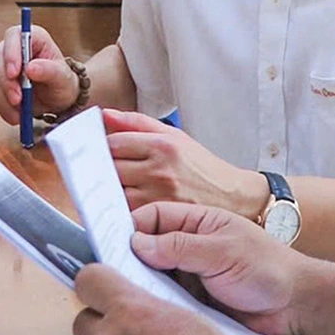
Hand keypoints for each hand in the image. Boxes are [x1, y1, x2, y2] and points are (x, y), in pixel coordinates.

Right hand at [0, 22, 80, 124]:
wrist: (56, 98)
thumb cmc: (62, 82)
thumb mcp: (63, 77)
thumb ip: (49, 71)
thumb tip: (31, 68)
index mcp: (33, 37)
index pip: (14, 36)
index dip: (11, 53)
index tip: (15, 73)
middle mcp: (14, 46)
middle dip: (6, 81)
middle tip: (17, 100)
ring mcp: (2, 63)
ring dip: (3, 98)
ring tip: (20, 112)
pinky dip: (2, 106)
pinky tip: (15, 114)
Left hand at [103, 109, 266, 218]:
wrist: (235, 198)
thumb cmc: (202, 167)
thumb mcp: (175, 137)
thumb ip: (137, 124)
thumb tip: (104, 115)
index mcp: (163, 146)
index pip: (113, 144)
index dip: (102, 148)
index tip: (99, 152)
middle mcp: (159, 171)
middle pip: (109, 169)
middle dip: (102, 170)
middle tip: (102, 172)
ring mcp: (159, 197)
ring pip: (115, 193)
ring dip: (110, 191)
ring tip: (116, 189)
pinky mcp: (160, 219)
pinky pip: (127, 213)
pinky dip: (122, 209)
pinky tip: (125, 206)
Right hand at [130, 201, 304, 334]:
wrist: (297, 309)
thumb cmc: (268, 270)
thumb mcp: (222, 251)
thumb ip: (179, 246)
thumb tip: (137, 243)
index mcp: (196, 222)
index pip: (151, 218)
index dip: (130, 228)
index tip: (109, 244)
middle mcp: (187, 248)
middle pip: (144, 249)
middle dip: (129, 260)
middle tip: (114, 275)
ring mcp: (187, 278)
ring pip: (150, 279)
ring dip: (141, 287)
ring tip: (129, 297)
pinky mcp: (190, 306)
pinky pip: (163, 304)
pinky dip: (154, 309)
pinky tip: (147, 316)